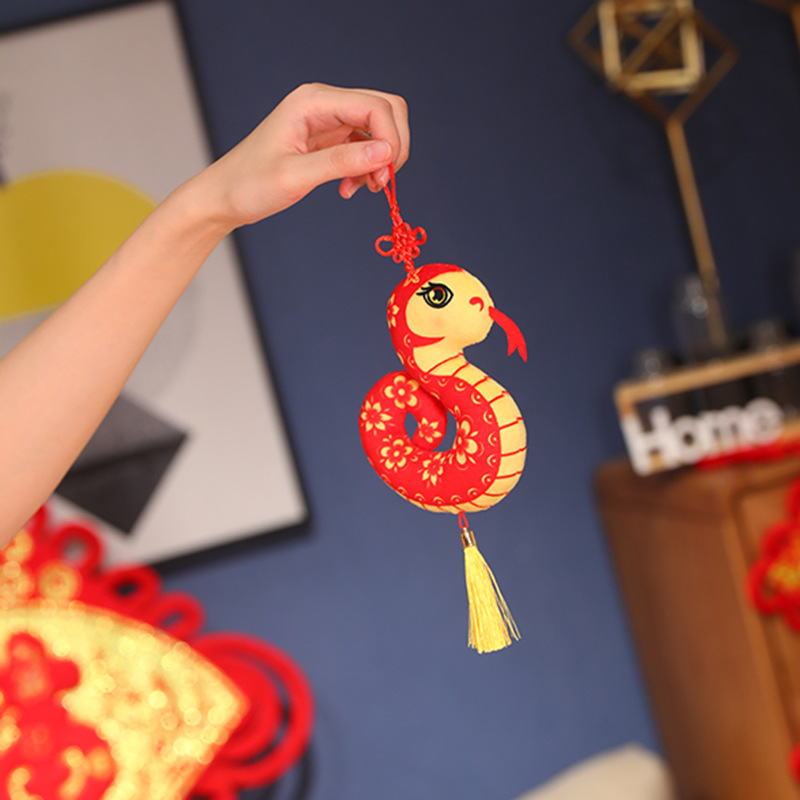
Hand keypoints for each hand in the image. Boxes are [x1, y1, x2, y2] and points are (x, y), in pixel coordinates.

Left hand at [199, 83, 409, 229]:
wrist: (225, 198)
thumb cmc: (249, 184)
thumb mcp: (295, 176)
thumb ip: (341, 162)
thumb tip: (385, 153)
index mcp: (312, 101)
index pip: (375, 106)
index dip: (391, 139)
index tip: (385, 174)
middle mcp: (324, 104)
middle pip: (384, 110)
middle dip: (392, 147)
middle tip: (381, 181)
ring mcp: (328, 121)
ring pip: (378, 130)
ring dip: (380, 161)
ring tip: (364, 188)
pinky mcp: (329, 140)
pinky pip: (365, 147)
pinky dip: (366, 169)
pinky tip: (349, 188)